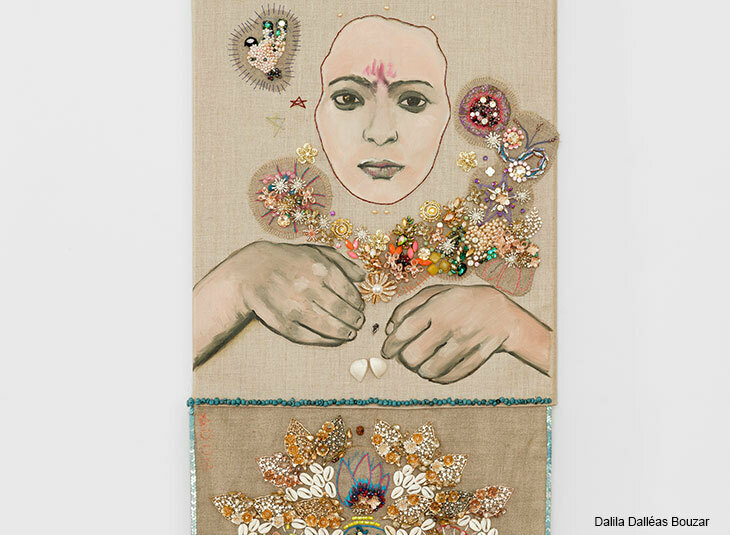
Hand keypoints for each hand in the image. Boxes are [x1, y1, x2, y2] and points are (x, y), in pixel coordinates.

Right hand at [193, 241, 365, 365]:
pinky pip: (309, 336)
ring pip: (328, 326)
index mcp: (319, 268)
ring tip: (349, 333)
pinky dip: (325, 340)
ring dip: (343, 332)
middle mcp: (308, 287)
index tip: (360, 308)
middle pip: (341, 311)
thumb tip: (363, 277)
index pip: (348, 292)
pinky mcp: (282, 323)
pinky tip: (333, 339)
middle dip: (354, 320)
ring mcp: (294, 306)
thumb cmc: (289, 260)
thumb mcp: (315, 251)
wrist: (251, 270)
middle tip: (358, 323)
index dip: (358, 304)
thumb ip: (342, 262)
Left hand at [381, 285, 550, 382]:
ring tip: (423, 365)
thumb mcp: (433, 294)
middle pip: (414, 355)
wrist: (500, 312)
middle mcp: (450, 324)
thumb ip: (406, 308)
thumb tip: (388, 331)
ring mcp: (466, 342)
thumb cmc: (459, 301)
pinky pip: (450, 377)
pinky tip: (436, 372)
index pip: (405, 330)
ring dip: (422, 371)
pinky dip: (439, 378)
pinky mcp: (477, 357)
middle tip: (408, 358)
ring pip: (431, 370)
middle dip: (406, 360)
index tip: (387, 351)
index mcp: (437, 307)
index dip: (391, 344)